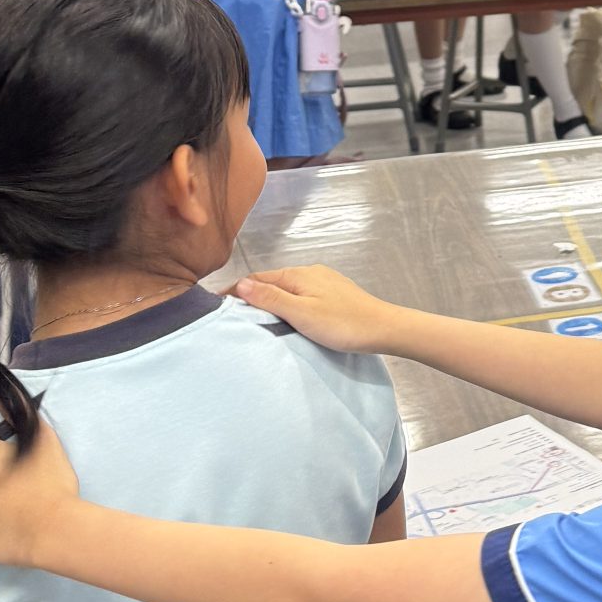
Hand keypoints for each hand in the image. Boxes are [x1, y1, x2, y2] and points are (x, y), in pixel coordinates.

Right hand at [232, 264, 397, 351]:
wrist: (384, 329)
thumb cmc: (343, 324)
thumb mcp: (301, 313)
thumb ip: (271, 298)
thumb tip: (241, 284)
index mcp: (298, 275)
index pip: (256, 279)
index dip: (235, 291)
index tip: (216, 306)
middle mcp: (309, 273)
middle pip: (270, 282)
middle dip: (250, 295)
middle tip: (230, 315)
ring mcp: (322, 283)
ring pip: (285, 289)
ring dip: (268, 300)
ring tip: (253, 318)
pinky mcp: (333, 294)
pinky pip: (300, 295)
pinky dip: (286, 304)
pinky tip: (285, 317)